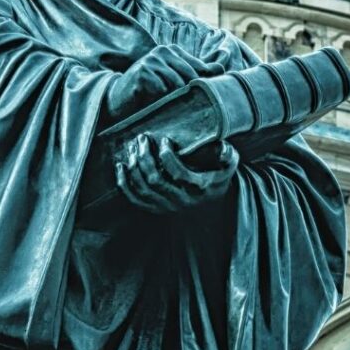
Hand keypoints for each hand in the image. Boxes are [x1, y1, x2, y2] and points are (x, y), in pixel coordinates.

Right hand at [105, 45, 223, 122]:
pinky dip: (157, 100)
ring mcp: (151, 60)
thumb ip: (197, 73)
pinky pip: (162, 90)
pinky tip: (148, 100)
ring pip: (177, 84)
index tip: (189, 98)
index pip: (199, 69)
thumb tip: (221, 68)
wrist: (117, 101)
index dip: (198, 87)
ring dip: (170, 99)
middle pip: (190, 77)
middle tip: (171, 103)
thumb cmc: (147, 93)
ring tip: (159, 102)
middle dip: (184, 94)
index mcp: (172, 50)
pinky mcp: (142, 72)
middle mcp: (162, 51)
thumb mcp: (173, 82)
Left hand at [116, 134, 238, 213]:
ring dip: (134, 167)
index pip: (178, 174)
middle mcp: (181, 201)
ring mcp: (166, 207)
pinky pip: (135, 199)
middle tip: (141, 139)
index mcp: (199, 189)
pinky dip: (124, 184)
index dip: (167, 157)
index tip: (165, 140)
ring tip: (132, 148)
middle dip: (145, 157)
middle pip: (155, 180)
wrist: (210, 204)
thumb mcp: (229, 167)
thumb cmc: (217, 178)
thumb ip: (228, 155)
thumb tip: (222, 146)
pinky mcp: (155, 209)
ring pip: (143, 189)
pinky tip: (120, 166)